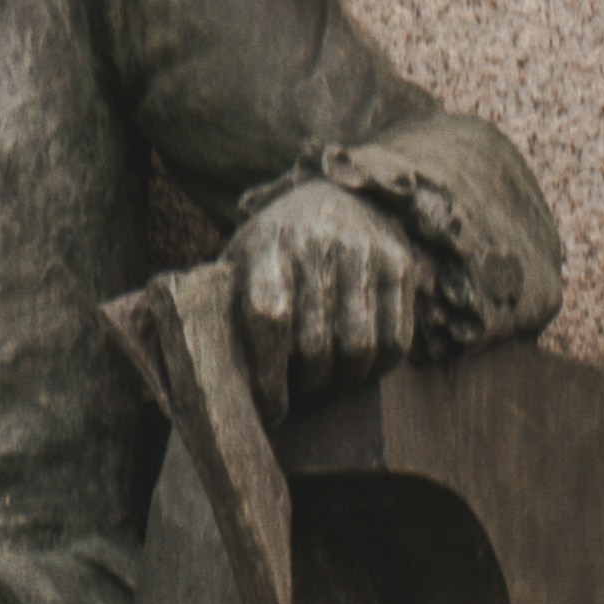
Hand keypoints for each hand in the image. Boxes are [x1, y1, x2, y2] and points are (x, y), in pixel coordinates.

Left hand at [231, 177, 428, 417]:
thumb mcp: (240, 263)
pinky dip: (378, 368)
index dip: (269, 377)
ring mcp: (364, 250)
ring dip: (344, 379)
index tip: (270, 409)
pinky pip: (396, 340)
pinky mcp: (399, 263)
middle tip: (301, 390)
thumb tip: (203, 391)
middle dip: (307, 382)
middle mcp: (319, 242)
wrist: (330, 194)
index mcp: (269, 244)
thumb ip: (224, 312)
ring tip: (330, 379)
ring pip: (359, 347)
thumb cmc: (274, 248)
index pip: (270, 320)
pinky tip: (361, 367)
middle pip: (316, 344)